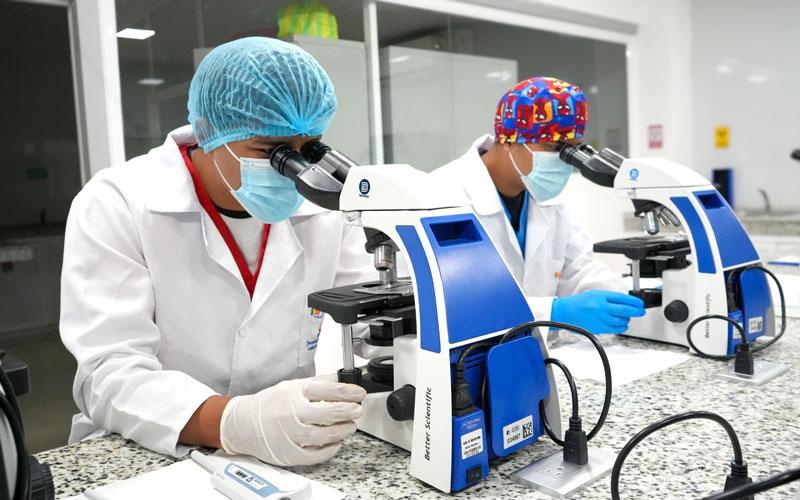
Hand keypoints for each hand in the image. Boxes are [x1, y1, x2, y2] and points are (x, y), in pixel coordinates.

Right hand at [219, 376, 365, 465]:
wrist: (242, 424)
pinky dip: (331, 449)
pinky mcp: (289, 453)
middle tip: (357, 410)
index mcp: (294, 392)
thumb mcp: (293, 386)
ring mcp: (290, 434)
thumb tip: (343, 378)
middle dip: (350, 411)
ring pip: (326, 434)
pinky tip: (336, 442)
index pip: (327, 390)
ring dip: (344, 430)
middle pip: (330, 412)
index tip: (359, 393)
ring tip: (349, 426)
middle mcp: (292, 412)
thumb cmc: (270, 404)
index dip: (348, 391)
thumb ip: (318, 383)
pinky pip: (316, 454)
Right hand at [551, 290, 644, 333]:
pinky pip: (615, 329)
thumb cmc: (578, 303)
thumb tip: (624, 302)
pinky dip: (622, 327)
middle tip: (641, 311)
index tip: (640, 303)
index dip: (633, 301)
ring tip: (627, 317)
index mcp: (600, 297)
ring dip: (627, 319)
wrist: (565, 312)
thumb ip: (608, 298)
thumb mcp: (594, 294)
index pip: (621, 298)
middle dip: (635, 311)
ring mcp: (600, 319)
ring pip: (621, 321)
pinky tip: (623, 325)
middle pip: (624, 310)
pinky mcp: (598, 328)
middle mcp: (600, 308)